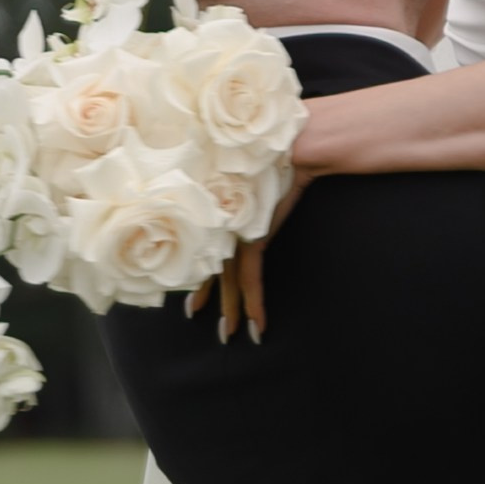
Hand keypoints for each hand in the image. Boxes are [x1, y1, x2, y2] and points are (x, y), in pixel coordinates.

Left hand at [189, 170, 313, 343]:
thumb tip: (241, 201)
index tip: (192, 301)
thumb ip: (244, 196)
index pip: (207, 252)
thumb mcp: (253, 180)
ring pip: (229, 280)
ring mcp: (235, 232)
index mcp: (222, 213)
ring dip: (230, 310)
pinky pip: (251, 279)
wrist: (292, 149)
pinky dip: (253, 304)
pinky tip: (256, 324)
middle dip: (209, 299)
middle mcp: (223, 224)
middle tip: (199, 319)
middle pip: (215, 270)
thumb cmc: (274, 157)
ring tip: (226, 334)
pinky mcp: (252, 238)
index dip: (201, 280)